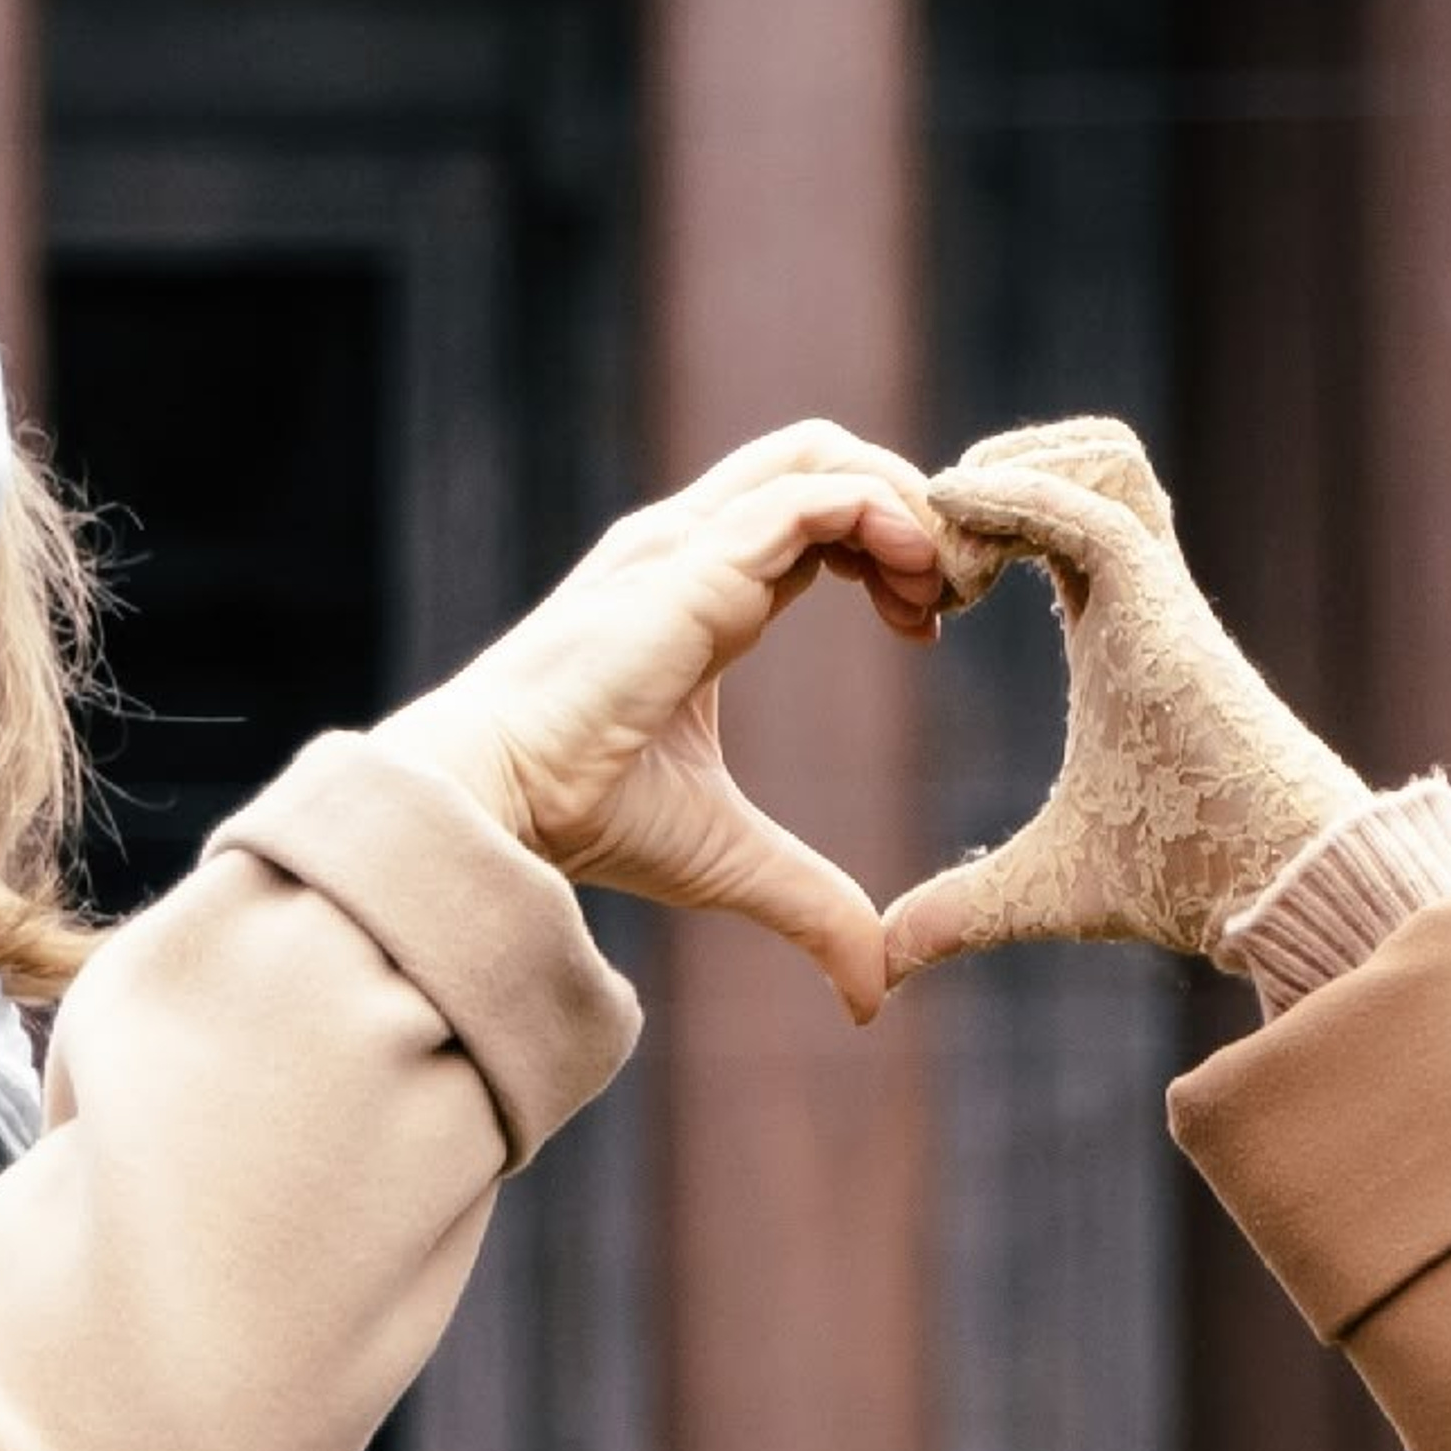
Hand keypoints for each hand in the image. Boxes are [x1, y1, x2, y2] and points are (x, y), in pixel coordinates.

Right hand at [376, 422, 944, 1021]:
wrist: (498, 808)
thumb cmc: (585, 819)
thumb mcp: (731, 860)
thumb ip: (812, 905)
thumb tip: (875, 997)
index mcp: (700, 587)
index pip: (811, 514)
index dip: (887, 547)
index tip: (928, 625)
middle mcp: (691, 544)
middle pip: (822, 454)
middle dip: (906, 501)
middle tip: (951, 591)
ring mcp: (686, 542)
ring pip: (821, 454)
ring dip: (905, 505)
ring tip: (941, 587)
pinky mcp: (690, 563)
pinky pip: (809, 497)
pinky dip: (880, 518)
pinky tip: (914, 588)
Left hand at [883, 415, 1363, 977]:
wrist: (1269, 890)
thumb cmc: (1184, 877)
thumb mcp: (1041, 885)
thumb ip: (962, 906)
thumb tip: (887, 959)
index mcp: (1116, 625)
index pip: (1050, 516)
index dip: (976, 525)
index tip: (918, 602)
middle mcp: (1142, 592)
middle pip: (1078, 456)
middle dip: (989, 476)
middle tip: (930, 570)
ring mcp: (1161, 591)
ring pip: (1099, 455)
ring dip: (1011, 479)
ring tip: (954, 574)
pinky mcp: (1166, 607)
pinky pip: (1093, 510)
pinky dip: (1021, 502)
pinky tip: (958, 548)